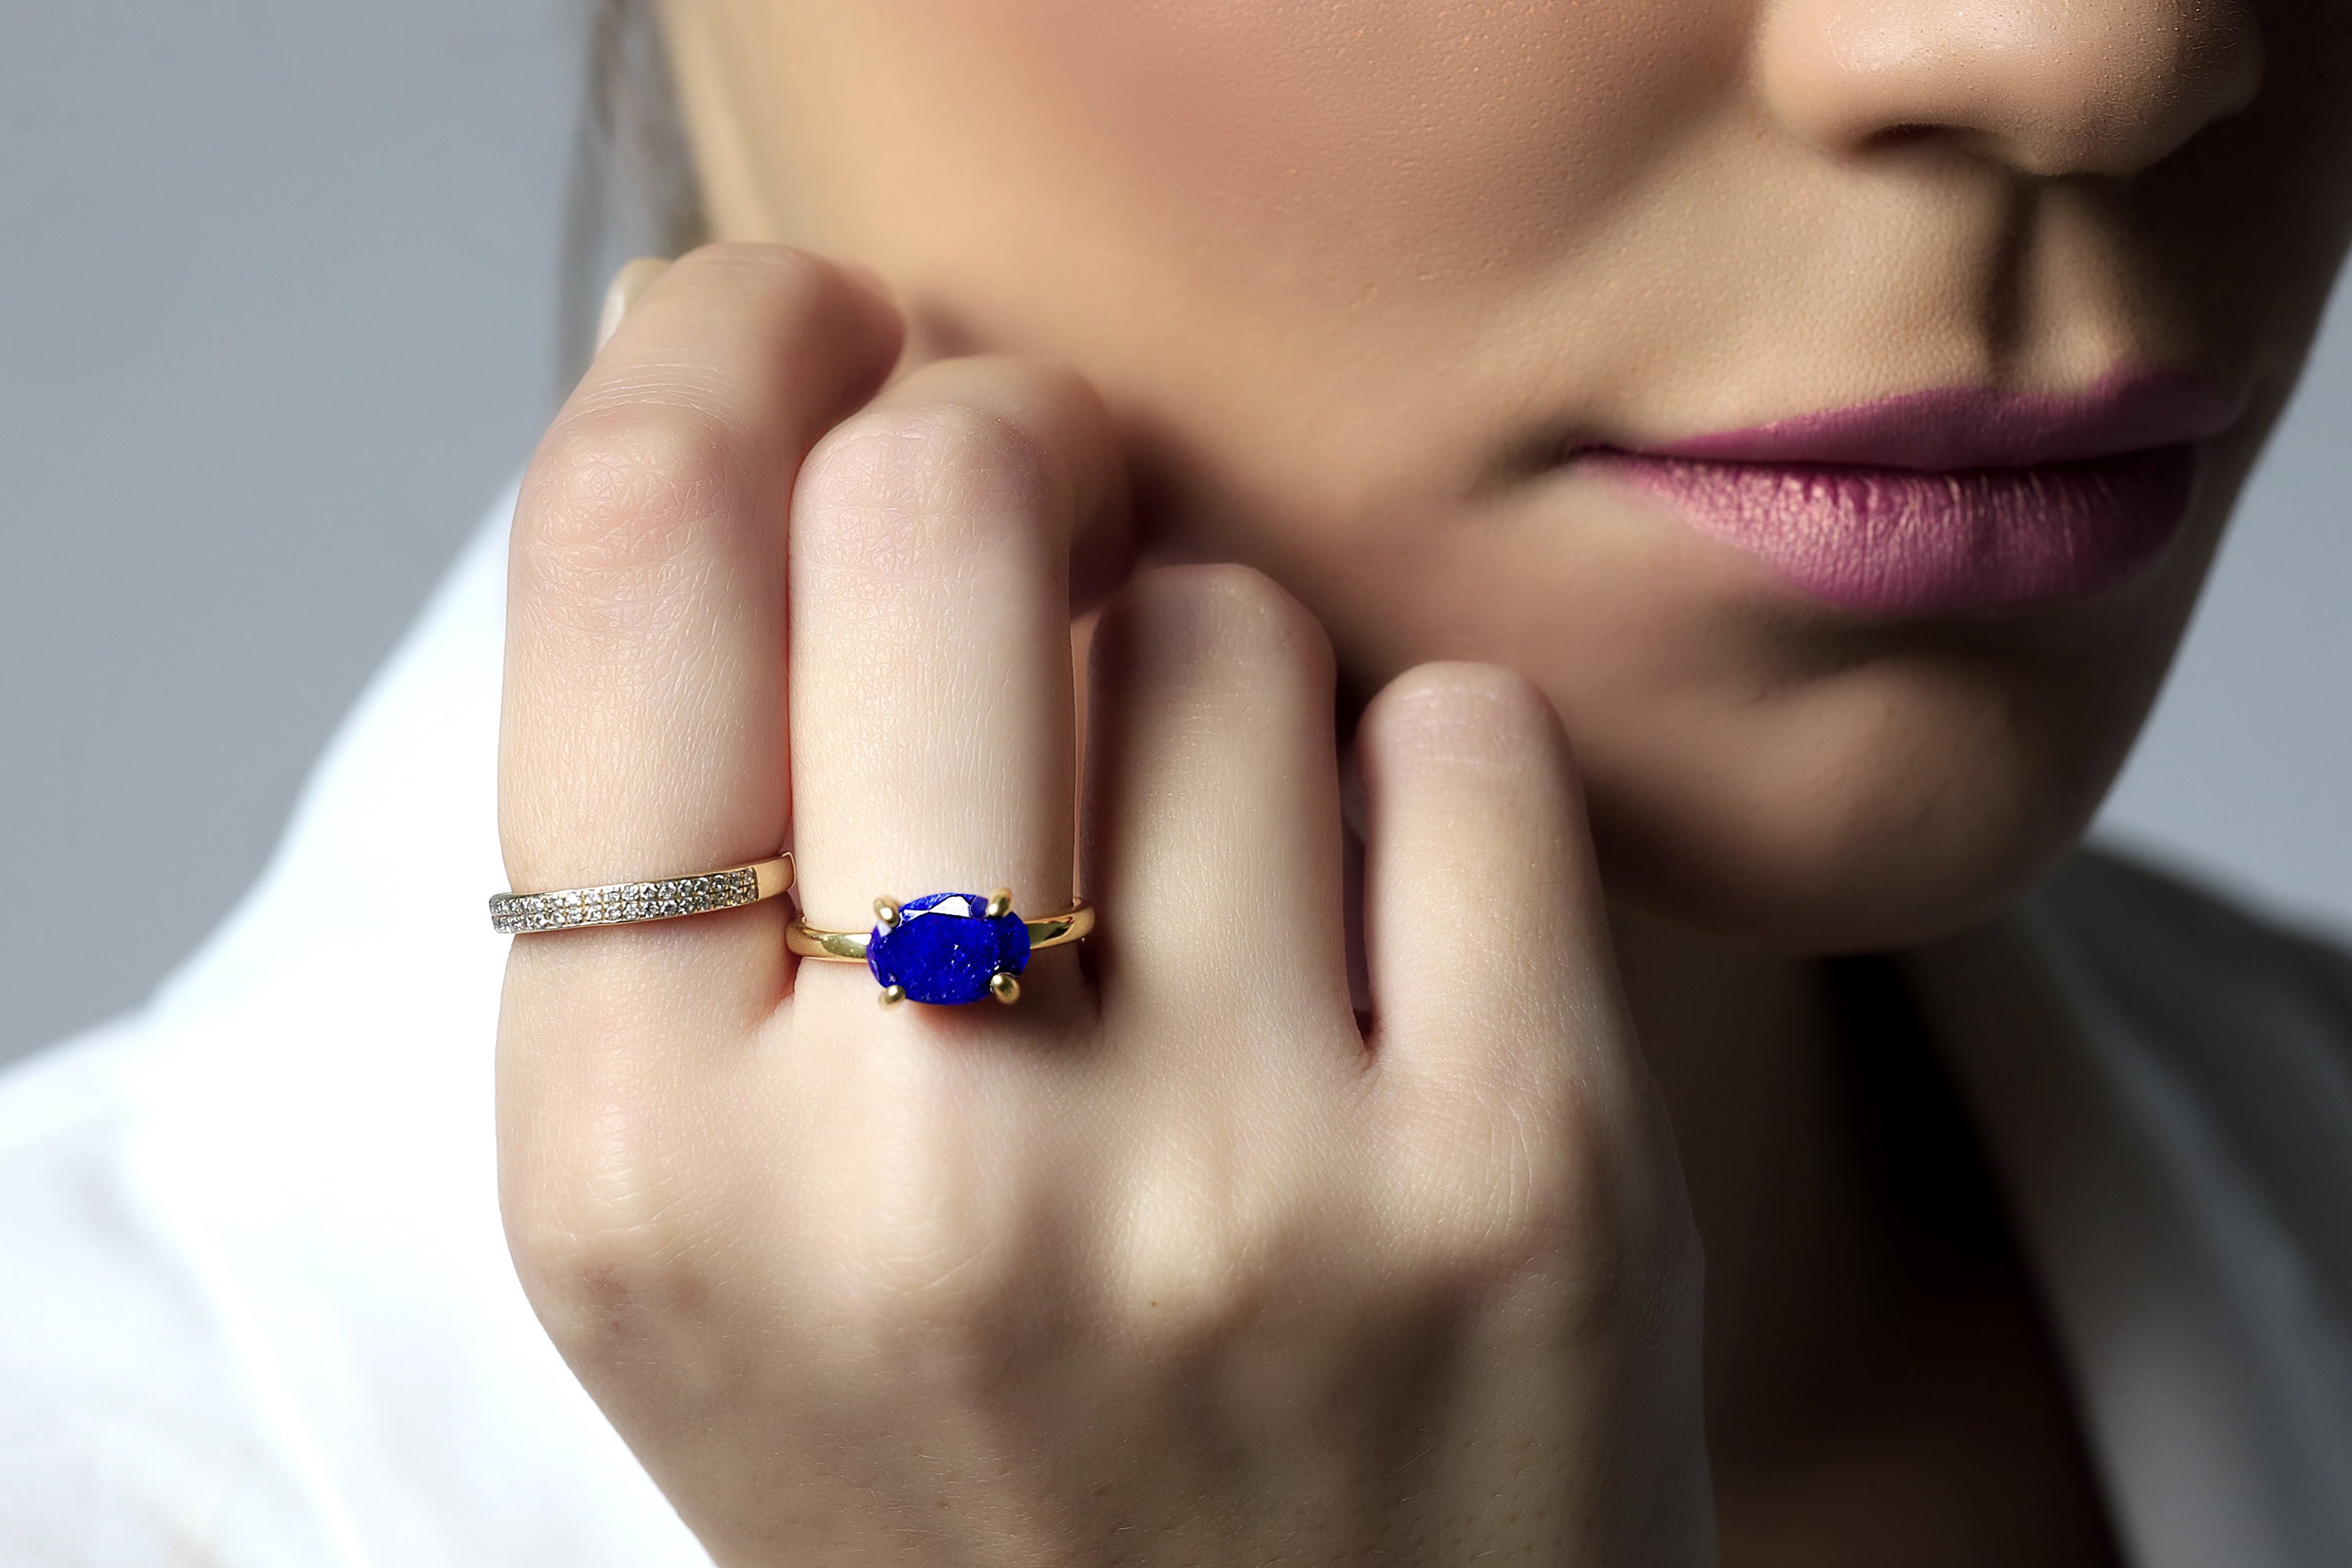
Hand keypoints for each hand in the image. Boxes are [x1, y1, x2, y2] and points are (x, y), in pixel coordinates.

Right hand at [497, 244, 1714, 1565]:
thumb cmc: (977, 1465)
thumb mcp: (707, 1224)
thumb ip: (697, 853)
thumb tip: (783, 397)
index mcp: (640, 1168)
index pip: (629, 557)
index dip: (724, 357)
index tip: (806, 333)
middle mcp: (918, 1176)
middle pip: (948, 503)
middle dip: (1003, 442)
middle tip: (1039, 519)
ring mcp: (1243, 1181)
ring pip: (1235, 617)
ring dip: (1220, 687)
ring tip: (1211, 899)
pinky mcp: (1529, 1184)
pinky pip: (1471, 738)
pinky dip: (1429, 792)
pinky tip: (1388, 961)